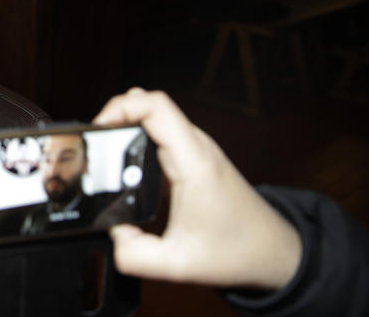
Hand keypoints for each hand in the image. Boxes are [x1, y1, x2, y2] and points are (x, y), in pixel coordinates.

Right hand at [93, 88, 301, 290]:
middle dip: (116, 115)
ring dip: (126, 123)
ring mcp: (196, 149)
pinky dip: (137, 134)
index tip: (99, 127)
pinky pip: (160, 130)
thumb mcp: (180, 264)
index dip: (121, 107)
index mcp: (194, 162)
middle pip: (150, 104)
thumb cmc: (237, 251)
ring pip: (154, 115)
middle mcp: (196, 147)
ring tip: (103, 147)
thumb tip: (111, 234)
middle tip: (95, 142)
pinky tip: (123, 157)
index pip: (157, 107)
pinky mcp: (193, 156)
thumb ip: (136, 255)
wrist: (273, 251)